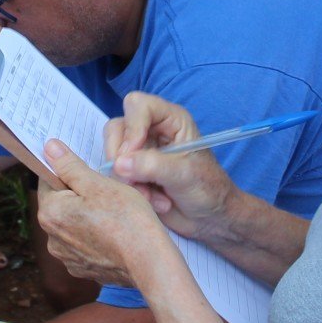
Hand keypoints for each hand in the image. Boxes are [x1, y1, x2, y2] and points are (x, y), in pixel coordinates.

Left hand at [37, 141, 175, 287]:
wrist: (149, 262)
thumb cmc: (126, 219)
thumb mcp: (98, 184)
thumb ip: (69, 166)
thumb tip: (49, 148)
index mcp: (50, 213)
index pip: (48, 181)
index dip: (68, 171)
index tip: (88, 172)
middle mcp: (52, 238)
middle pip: (61, 205)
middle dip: (80, 195)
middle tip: (107, 192)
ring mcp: (67, 257)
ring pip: (74, 225)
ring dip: (87, 217)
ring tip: (114, 214)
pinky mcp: (83, 269)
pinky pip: (84, 245)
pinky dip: (95, 237)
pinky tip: (114, 234)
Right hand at [102, 92, 240, 242]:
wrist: (208, 217)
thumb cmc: (208, 189)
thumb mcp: (184, 175)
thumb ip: (152, 166)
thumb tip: (119, 163)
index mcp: (171, 119)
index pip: (138, 105)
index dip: (132, 127)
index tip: (132, 153)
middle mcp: (153, 130)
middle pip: (117, 128)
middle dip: (123, 158)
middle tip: (135, 180)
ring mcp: (141, 150)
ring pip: (113, 154)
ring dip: (127, 179)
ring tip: (151, 196)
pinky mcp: (133, 171)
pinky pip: (116, 175)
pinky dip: (131, 190)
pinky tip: (153, 200)